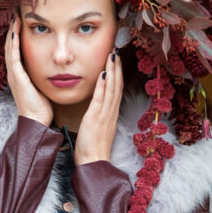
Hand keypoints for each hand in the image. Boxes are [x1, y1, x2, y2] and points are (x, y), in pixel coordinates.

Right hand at [4, 15, 52, 126]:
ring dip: (11, 32)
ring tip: (13, 18)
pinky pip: (13, 56)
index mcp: (19, 73)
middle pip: (10, 45)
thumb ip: (43, 74)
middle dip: (12, 29)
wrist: (36, 121)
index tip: (21, 20)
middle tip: (14, 13)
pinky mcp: (17, 77)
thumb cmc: (42, 106)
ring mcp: (13, 74)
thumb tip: (55, 64)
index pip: (16, 49)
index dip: (17, 34)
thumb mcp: (42, 85)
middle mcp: (13, 72)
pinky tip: (15, 32)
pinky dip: (13, 43)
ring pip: (10, 48)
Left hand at [74, 50, 122, 164]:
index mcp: (112, 113)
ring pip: (111, 88)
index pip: (116, 89)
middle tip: (116, 50)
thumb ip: (100, 114)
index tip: (116, 60)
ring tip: (112, 55)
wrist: (94, 162)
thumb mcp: (99, 127)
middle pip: (117, 85)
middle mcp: (111, 111)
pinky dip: (103, 84)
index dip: (117, 73)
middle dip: (117, 67)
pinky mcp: (96, 117)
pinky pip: (101, 98)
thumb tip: (98, 105)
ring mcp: (105, 113)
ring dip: (112, 70)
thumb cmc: (94, 147)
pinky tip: (102, 73)